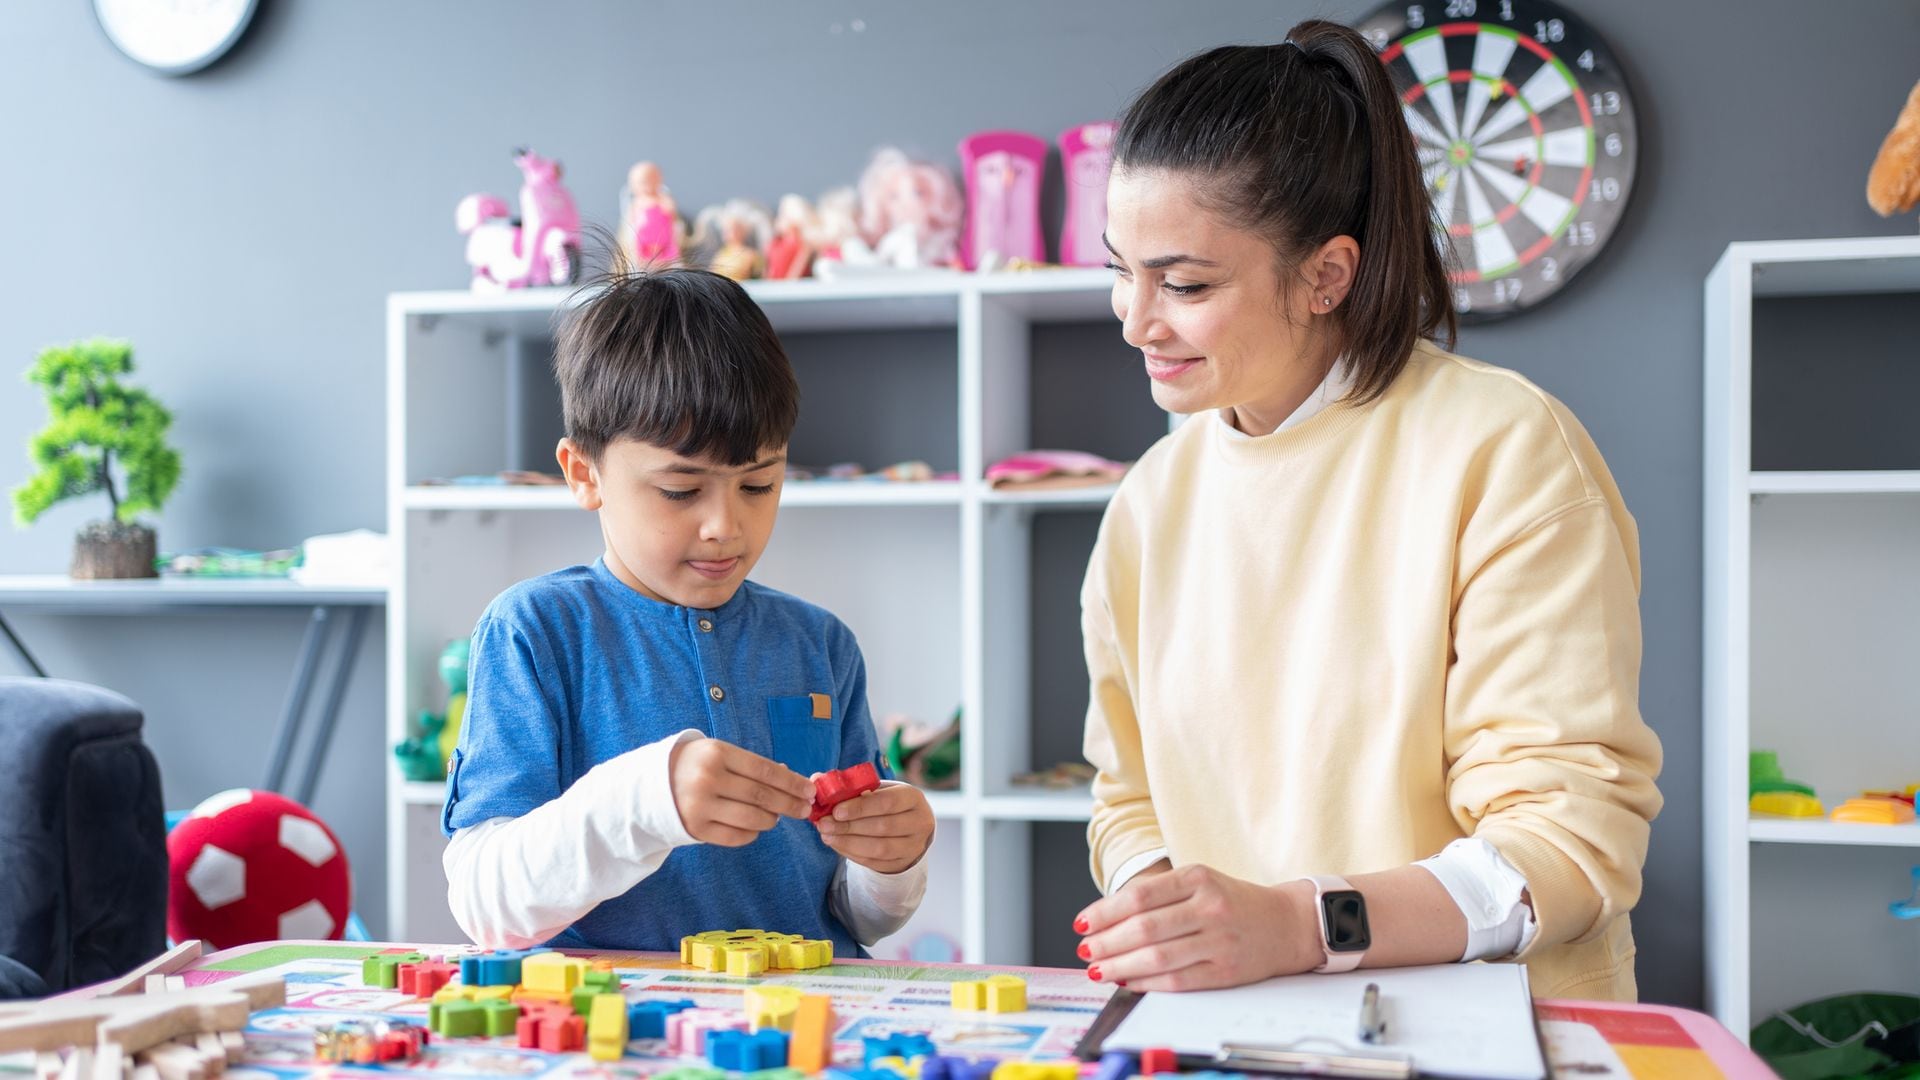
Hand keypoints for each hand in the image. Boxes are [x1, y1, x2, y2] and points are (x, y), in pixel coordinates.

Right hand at [668, 737, 814, 846]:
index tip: (809, 790)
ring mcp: (700, 806)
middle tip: (805, 809)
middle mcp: (708, 779)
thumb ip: (751, 764)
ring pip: (752, 818)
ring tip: (778, 816)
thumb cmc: (696, 764)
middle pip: (761, 795)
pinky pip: (736, 836)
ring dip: (772, 819)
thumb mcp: (719, 752)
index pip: (764, 770)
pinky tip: (757, 826)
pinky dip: (753, 833)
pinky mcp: (696, 829)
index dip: (791, 782)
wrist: (653, 784)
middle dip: (789, 803)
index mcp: (716, 754)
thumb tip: (790, 776)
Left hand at [814, 780, 934, 874]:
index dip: (861, 807)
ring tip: (827, 835)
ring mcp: (914, 846)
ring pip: (879, 848)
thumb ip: (849, 785)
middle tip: (824, 824)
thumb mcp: (876, 790)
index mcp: (913, 797)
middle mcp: (919, 822)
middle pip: (883, 827)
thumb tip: (817, 779)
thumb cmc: (886, 804)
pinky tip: (837, 844)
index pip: (888, 802)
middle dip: (849, 826)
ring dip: (849, 842)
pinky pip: (875, 862)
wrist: (908, 828)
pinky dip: (852, 854)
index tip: (836, 811)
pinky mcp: (903, 863)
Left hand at [1074, 864, 1320, 990]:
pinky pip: (1177, 980)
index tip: (1081, 923)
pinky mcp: (1225, 971)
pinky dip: (1146, 982)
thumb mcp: (1198, 881)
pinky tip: (1126, 980)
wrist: (1287, 923)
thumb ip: (1158, 895)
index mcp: (1197, 878)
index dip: (1104, 912)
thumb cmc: (1232, 901)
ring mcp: (1219, 941)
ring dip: (1119, 965)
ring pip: (1157, 957)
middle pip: (1144, 928)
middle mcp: (1209, 908)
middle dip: (1106, 942)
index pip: (1139, 897)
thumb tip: (1106, 918)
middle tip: (1085, 950)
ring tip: (1098, 969)